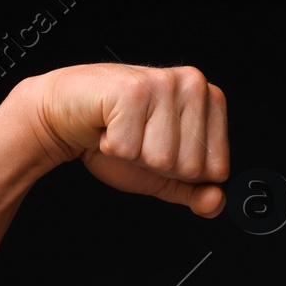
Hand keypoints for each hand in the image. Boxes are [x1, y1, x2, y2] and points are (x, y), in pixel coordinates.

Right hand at [26, 63, 229, 216]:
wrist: (67, 115)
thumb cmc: (115, 135)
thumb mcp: (164, 173)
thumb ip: (194, 191)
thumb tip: (215, 202)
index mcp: (211, 101)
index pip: (217, 169)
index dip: (182, 171)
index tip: (161, 147)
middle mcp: (194, 85)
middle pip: (190, 167)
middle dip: (156, 164)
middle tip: (138, 138)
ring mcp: (163, 84)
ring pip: (161, 159)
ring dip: (133, 155)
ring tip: (124, 131)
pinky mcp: (131, 91)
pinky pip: (129, 149)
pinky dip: (111, 147)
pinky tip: (108, 126)